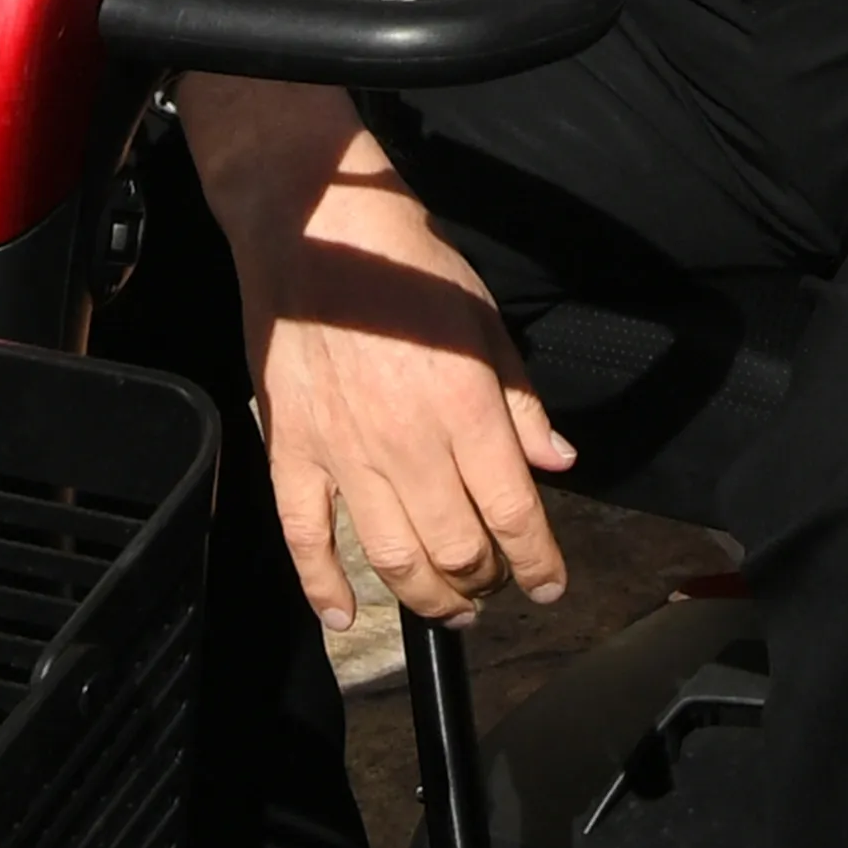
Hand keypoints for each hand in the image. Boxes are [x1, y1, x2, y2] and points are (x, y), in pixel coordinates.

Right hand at [184, 79, 575, 626]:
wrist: (319, 232)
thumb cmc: (412, 266)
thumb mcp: (486, 320)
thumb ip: (521, 399)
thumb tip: (556, 460)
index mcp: (465, 408)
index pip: (513, 512)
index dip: (539, 563)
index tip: (551, 586)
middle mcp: (407, 443)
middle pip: (456, 547)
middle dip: (487, 580)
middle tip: (497, 585)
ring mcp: (343, 455)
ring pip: (391, 557)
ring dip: (426, 597)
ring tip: (449, 607)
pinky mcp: (291, 453)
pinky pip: (304, 538)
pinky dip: (322, 587)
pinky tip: (343, 615)